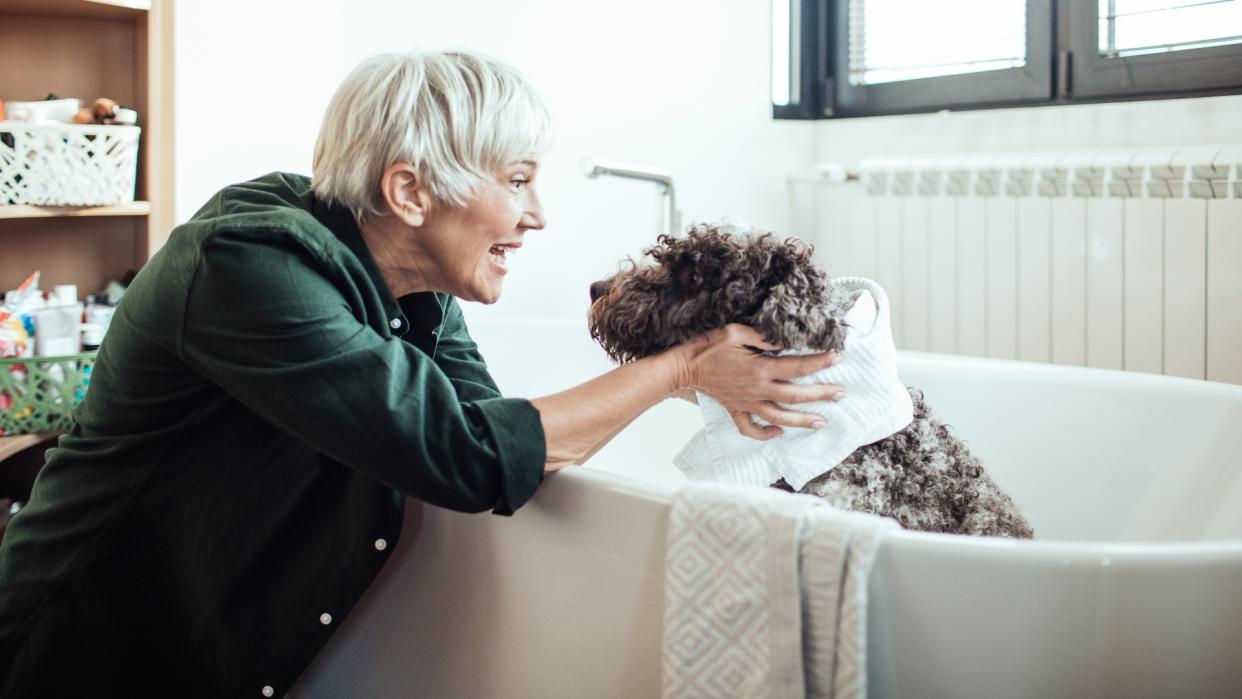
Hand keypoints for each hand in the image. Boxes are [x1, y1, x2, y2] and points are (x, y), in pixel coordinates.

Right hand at [671, 324, 843, 440]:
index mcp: (760, 369)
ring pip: (780, 418)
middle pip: (796, 395)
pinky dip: (766, 434)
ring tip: (822, 421)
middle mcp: (757, 390)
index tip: (838, 357)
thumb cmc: (708, 347)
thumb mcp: (736, 333)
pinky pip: (751, 429)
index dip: (820, 361)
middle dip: (822, 394)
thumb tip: (786, 340)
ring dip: (803, 420)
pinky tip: (778, 433)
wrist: (683, 367)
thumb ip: (764, 337)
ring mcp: (747, 403)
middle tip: (841, 393)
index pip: (798, 366)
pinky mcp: (736, 410)